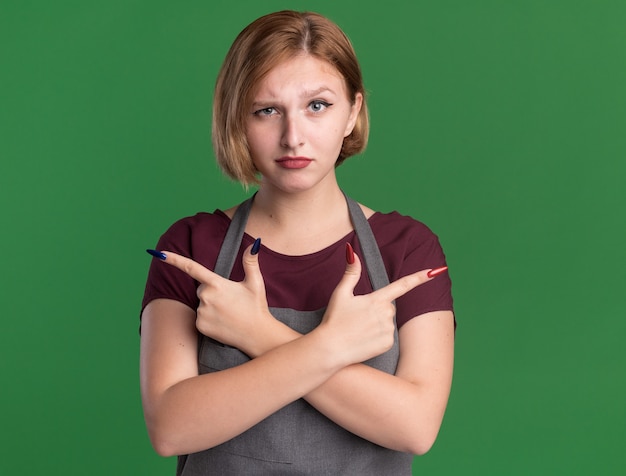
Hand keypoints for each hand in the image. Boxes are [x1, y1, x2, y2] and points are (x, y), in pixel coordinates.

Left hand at [150, 242, 273, 352]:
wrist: (257, 335)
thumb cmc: (257, 307)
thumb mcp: (255, 282)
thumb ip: (251, 261)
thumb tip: (256, 243)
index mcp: (217, 284)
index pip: (191, 267)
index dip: (174, 260)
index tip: (160, 254)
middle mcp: (206, 297)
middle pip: (201, 288)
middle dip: (212, 292)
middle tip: (230, 301)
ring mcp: (201, 312)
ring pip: (201, 304)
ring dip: (211, 306)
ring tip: (229, 313)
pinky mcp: (200, 326)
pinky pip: (199, 318)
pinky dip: (209, 319)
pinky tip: (223, 323)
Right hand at [320, 244, 443, 366]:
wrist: (331, 349)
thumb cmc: (334, 321)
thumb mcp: (341, 294)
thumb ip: (351, 273)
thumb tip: (352, 252)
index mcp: (377, 300)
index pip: (403, 285)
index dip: (420, 277)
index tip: (436, 270)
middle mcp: (386, 314)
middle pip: (388, 306)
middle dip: (377, 309)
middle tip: (358, 317)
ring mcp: (388, 330)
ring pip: (388, 321)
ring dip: (377, 323)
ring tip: (358, 330)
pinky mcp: (388, 344)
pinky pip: (387, 336)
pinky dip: (377, 337)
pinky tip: (364, 340)